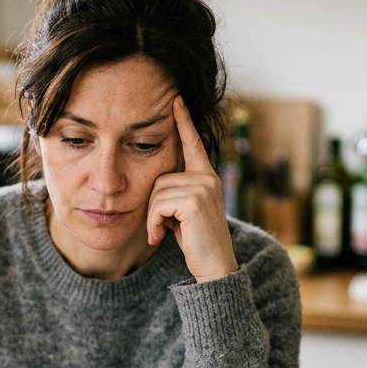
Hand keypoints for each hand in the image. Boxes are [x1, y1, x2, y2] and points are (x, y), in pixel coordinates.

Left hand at [146, 96, 238, 282]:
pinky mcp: (195, 201)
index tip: (176, 99)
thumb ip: (174, 192)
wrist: (214, 268)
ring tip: (163, 233)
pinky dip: (153, 223)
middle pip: (158, 177)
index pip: (193, 143)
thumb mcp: (182, 213)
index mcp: (205, 177)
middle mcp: (207, 178)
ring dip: (152, 217)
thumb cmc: (195, 242)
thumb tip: (155, 183)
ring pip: (156, 192)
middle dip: (153, 206)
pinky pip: (157, 204)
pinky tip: (161, 237)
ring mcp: (203, 188)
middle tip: (162, 228)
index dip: (183, 121)